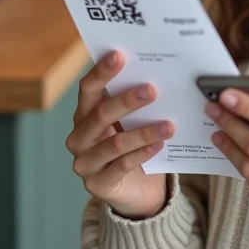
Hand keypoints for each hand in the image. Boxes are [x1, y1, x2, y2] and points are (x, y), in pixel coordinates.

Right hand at [66, 50, 173, 219]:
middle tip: (152, 90)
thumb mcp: (132, 123)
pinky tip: (160, 145)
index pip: (87, 90)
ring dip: (144, 132)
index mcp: (84, 116)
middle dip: (127, 100)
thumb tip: (156, 73)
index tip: (119, 56)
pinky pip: (122, 166)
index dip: (101, 72)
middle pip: (100, 114)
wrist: (138, 192)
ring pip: (115, 143)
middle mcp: (79, 138)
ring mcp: (85, 163)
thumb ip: (135, 104)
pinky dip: (142, 154)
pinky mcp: (98, 185)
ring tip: (169, 125)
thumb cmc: (134, 149)